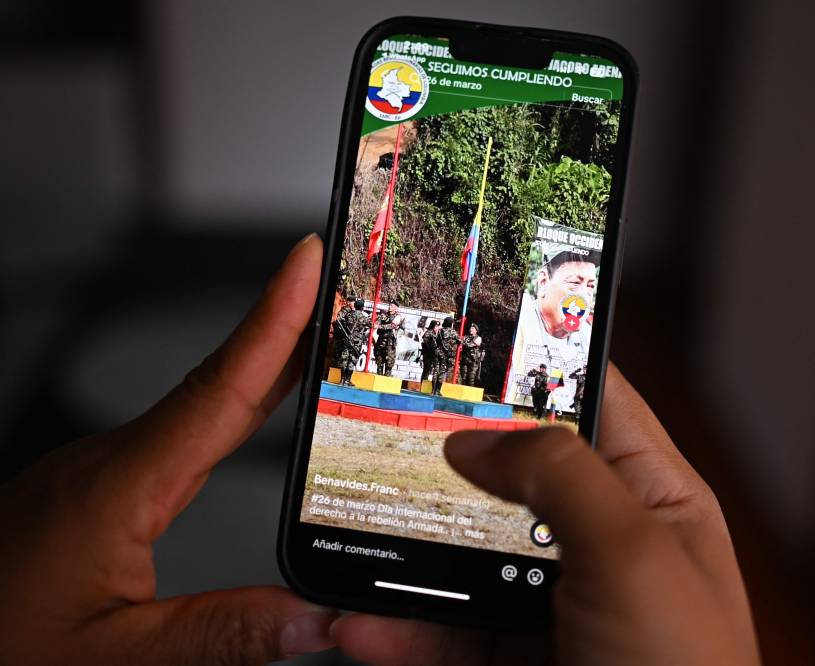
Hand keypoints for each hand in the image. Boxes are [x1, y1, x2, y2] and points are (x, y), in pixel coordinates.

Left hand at [0, 234, 335, 663]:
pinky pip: (174, 432)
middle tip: (338, 288)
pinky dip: (226, 407)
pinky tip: (244, 412)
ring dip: (259, 367)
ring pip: (195, 405)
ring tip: (316, 343)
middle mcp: (108, 464)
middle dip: (284, 329)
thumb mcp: (110, 662)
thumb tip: (314, 616)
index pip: (220, 390)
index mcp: (119, 489)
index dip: (273, 321)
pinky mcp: (92, 489)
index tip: (306, 261)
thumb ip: (220, 636)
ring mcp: (97, 472)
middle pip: (218, 381)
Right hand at [334, 364, 759, 664]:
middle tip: (385, 428)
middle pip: (509, 474)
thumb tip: (475, 438)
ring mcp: (551, 601)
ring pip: (464, 554)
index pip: (589, 398)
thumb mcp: (632, 553)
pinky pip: (444, 631)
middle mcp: (599, 541)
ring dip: (409, 551)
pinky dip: (401, 628)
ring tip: (356, 530)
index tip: (467, 337)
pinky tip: (365, 623)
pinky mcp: (512, 657)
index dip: (533, 361)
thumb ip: (558, 474)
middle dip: (447, 458)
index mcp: (650, 497)